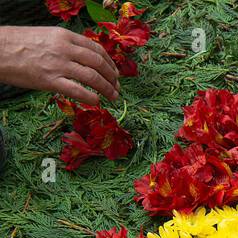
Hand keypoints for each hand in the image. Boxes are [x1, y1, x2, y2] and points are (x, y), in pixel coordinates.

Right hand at [0, 26, 119, 105]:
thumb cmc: (18, 43)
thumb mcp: (46, 36)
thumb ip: (66, 45)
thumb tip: (85, 58)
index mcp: (64, 35)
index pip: (96, 49)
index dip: (110, 62)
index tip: (115, 72)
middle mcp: (64, 48)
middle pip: (99, 63)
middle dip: (112, 77)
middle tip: (117, 87)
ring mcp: (58, 65)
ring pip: (93, 78)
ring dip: (107, 89)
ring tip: (113, 97)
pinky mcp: (50, 81)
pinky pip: (78, 91)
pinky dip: (92, 98)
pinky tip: (97, 102)